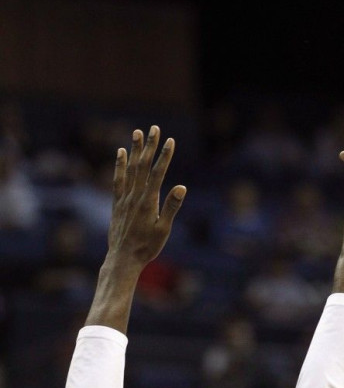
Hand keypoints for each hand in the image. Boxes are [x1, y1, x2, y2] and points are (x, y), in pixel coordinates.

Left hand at [107, 126, 185, 268]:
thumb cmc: (147, 247)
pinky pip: (118, 180)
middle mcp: (135, 196)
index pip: (158, 173)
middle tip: (154, 128)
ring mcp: (125, 199)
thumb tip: (182, 187)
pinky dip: (120, 165)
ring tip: (137, 132)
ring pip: (130, 169)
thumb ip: (172, 207)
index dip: (164, 156)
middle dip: (149, 146)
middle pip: (143, 166)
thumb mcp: (164, 230)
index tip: (170, 140)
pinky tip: (121, 153)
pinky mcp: (117, 204)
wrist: (123, 259)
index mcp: (149, 202)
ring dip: (134, 150)